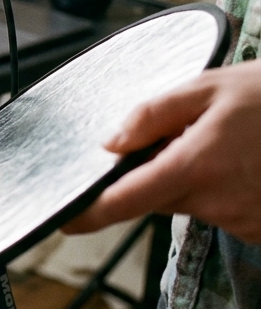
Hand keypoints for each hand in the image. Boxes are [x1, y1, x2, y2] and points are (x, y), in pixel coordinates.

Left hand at [62, 58, 260, 242]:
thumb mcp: (211, 87)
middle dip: (160, 172)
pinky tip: (252, 162)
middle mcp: (218, 202)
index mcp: (196, 167)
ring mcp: (245, 221)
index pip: (125, 203)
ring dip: (200, 179)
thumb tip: (110, 143)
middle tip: (193, 135)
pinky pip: (228, 212)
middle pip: (159, 198)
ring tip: (236, 144)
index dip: (90, 215)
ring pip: (195, 204)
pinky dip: (230, 190)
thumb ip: (152, 114)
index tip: (66, 220)